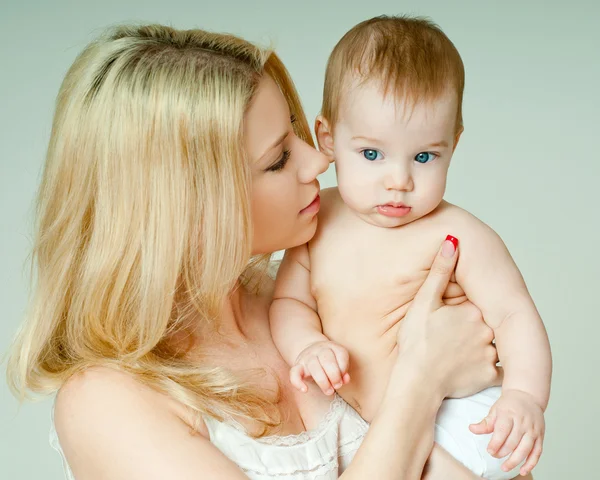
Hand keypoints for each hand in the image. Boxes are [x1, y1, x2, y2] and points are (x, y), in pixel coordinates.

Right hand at [290, 340, 349, 394]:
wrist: (310, 351)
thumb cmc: (329, 362)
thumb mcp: (338, 363)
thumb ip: (343, 372)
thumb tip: (345, 380)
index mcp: (332, 347)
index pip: (340, 354)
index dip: (343, 368)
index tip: (343, 379)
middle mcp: (319, 349)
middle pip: (327, 359)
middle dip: (334, 375)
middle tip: (337, 386)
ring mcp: (307, 356)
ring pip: (313, 366)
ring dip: (323, 381)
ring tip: (329, 391)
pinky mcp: (298, 365)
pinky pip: (294, 372)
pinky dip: (298, 382)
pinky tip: (304, 390)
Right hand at [394, 235, 501, 398]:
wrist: (417, 381)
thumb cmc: (416, 342)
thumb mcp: (423, 302)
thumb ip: (440, 271)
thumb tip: (452, 242)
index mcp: (473, 309)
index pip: (473, 304)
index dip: (458, 312)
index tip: (444, 321)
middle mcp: (488, 330)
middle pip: (482, 324)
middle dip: (468, 329)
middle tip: (446, 338)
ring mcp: (491, 354)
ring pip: (489, 345)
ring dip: (477, 348)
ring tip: (452, 354)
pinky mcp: (490, 376)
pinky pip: (494, 370)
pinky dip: (482, 369)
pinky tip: (463, 368)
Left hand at [469, 389, 544, 475]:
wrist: (527, 396)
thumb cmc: (509, 405)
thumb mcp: (495, 410)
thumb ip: (485, 423)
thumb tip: (471, 428)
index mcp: (509, 414)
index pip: (502, 431)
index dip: (496, 443)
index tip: (489, 450)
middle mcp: (523, 422)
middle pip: (513, 441)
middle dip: (502, 452)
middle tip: (494, 456)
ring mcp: (533, 429)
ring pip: (526, 449)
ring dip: (515, 461)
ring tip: (505, 468)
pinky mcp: (540, 436)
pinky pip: (537, 452)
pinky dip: (531, 463)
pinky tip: (522, 470)